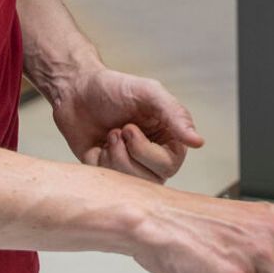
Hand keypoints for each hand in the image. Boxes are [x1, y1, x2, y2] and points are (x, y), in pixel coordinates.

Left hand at [50, 64, 203, 182]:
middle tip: (117, 129)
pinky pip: (107, 183)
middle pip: (150, 179)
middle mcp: (152, 157)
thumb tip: (198, 142)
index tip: (128, 127)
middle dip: (127, 154)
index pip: (169, 164)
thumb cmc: (113, 88)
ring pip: (128, 184)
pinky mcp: (107, 172)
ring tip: (109, 134)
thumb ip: (175, 114)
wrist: (75, 90)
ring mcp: (130, 166)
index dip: (145, 151)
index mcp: (169, 138)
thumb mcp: (148, 92)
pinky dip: (99, 162)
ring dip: (113, 156)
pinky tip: (98, 145)